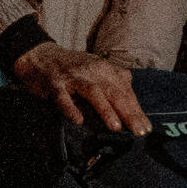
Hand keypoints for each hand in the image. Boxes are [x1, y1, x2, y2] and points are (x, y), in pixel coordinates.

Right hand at [11, 43, 151, 133]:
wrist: (41, 56)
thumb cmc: (74, 68)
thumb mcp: (98, 70)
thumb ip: (116, 84)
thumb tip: (135, 106)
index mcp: (105, 69)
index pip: (125, 91)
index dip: (136, 109)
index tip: (146, 127)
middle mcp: (92, 71)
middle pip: (114, 92)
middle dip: (128, 112)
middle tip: (138, 131)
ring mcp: (73, 77)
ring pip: (93, 93)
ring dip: (105, 110)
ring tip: (116, 127)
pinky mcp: (55, 84)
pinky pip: (63, 98)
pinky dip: (70, 108)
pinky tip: (78, 121)